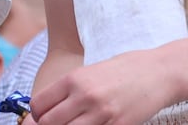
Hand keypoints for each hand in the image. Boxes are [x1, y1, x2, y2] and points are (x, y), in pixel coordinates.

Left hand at [31, 47, 181, 124]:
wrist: (155, 73)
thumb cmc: (120, 71)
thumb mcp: (87, 72)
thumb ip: (65, 90)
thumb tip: (44, 107)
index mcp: (73, 80)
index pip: (39, 104)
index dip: (36, 114)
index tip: (39, 116)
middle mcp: (85, 96)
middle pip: (49, 122)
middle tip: (53, 123)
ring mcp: (102, 113)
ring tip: (70, 124)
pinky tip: (90, 124)